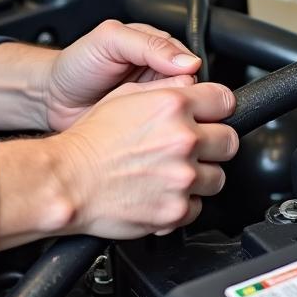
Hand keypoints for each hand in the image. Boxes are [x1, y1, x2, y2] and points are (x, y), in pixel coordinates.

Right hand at [0, 79, 238, 249]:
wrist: (67, 181)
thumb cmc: (90, 140)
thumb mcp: (125, 96)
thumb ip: (166, 89)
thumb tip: (191, 86)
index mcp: (173, 106)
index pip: (226, 101)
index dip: (218, 109)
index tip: (213, 115)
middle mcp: (183, 140)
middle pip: (229, 141)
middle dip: (214, 144)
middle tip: (192, 147)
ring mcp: (182, 177)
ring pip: (218, 177)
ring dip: (201, 176)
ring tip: (172, 173)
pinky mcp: (176, 210)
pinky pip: (197, 208)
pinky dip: (183, 203)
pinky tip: (161, 192)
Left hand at [43, 20, 202, 131]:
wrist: (52, 96)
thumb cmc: (77, 64)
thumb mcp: (110, 41)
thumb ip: (149, 45)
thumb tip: (187, 62)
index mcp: (158, 49)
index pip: (191, 65)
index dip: (185, 79)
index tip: (172, 88)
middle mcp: (160, 75)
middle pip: (190, 92)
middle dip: (176, 102)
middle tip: (152, 105)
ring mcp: (152, 102)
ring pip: (178, 115)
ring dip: (166, 119)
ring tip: (142, 117)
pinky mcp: (144, 127)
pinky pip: (162, 133)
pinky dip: (155, 134)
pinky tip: (140, 131)